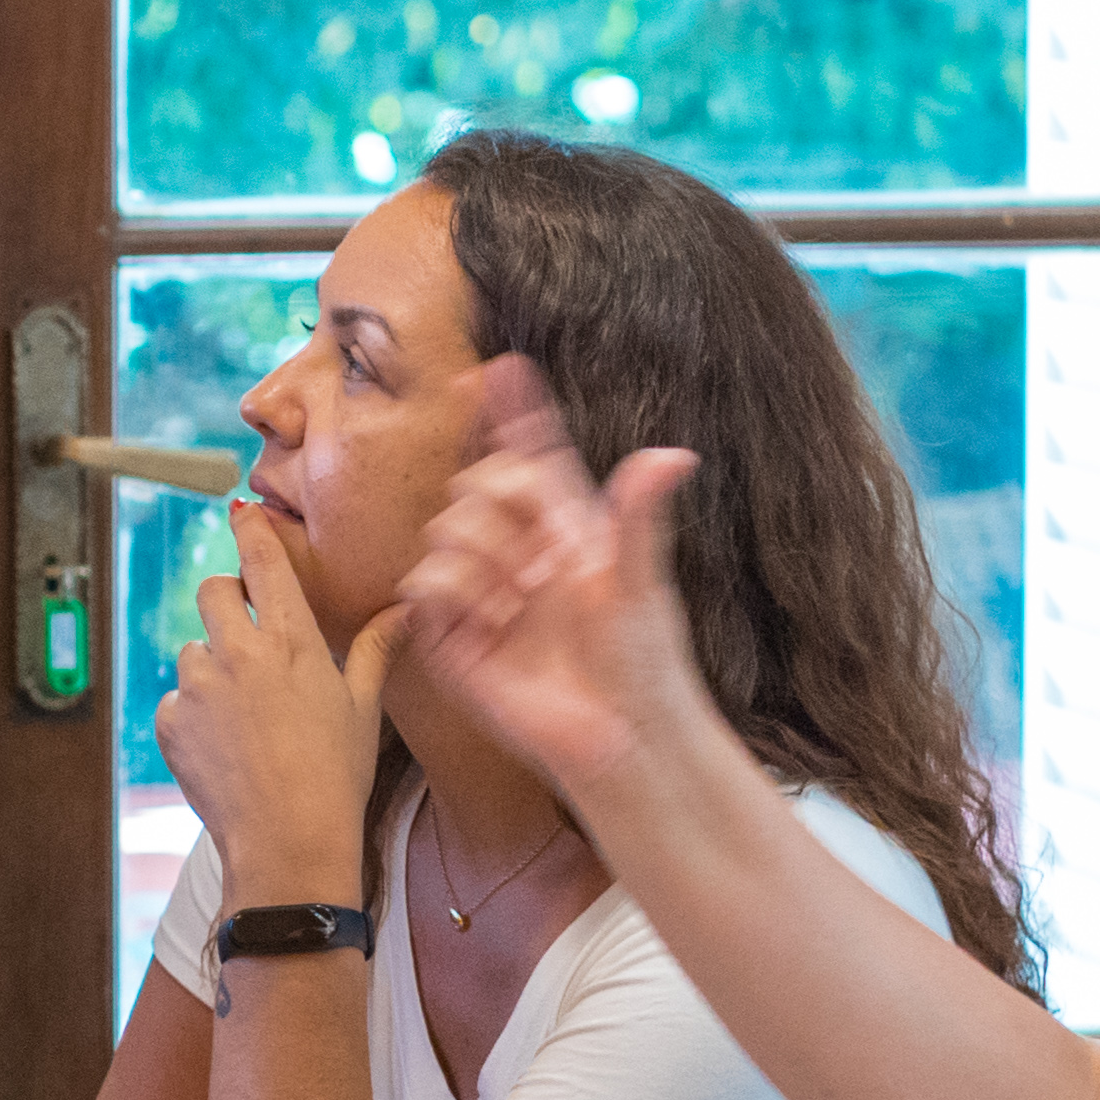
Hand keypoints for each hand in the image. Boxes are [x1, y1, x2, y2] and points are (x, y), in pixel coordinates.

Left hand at [153, 496, 399, 899]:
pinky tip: (226, 748)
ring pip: (193, 651)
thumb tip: (405, 608)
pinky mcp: (171, 722)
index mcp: (291, 640)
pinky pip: (177, 700)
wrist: (288, 841)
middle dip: (225, 601)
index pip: (264, 562)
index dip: (251, 532)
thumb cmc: (337, 774)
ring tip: (246, 718)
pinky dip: (195, 716)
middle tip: (246, 634)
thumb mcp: (363, 707)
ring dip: (212, 669)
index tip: (240, 514)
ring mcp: (199, 686)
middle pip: (212, 591)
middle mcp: (237, 651)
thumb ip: (374, 649)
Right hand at [398, 360, 719, 796]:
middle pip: (478, 481)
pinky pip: (424, 583)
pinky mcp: (451, 634)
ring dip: (482, 556)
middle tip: (540, 561)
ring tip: (520, 603)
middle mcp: (518, 551)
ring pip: (447, 527)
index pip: (532, 454)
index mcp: (564, 527)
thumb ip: (641, 514)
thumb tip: (675, 453)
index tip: (501, 366)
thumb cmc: (643, 660)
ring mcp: (481, 591)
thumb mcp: (641, 580)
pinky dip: (455, 593)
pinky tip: (493, 623)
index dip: (515, 411)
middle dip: (498, 504)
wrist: (619, 733)